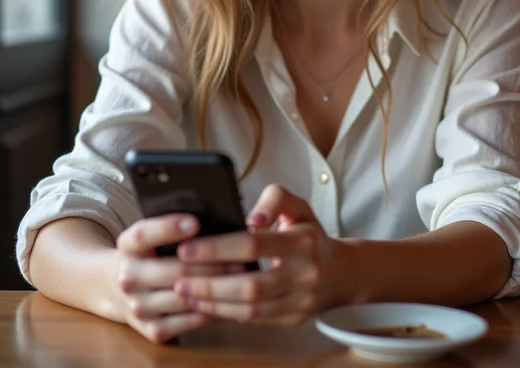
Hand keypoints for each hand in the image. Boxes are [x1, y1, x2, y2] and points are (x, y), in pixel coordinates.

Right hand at [113, 214, 239, 342]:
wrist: (118, 290)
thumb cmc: (148, 254)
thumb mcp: (150, 235)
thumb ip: (171, 227)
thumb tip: (211, 219)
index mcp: (128, 246)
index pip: (143, 235)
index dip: (168, 228)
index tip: (195, 222)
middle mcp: (128, 277)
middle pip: (176, 270)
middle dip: (212, 263)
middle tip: (241, 256)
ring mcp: (139, 307)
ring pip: (186, 296)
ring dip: (217, 287)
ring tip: (241, 277)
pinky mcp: (153, 329)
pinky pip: (189, 320)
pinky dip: (210, 309)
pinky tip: (227, 298)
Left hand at [173, 185, 347, 325]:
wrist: (341, 272)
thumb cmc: (310, 235)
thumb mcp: (298, 206)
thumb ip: (275, 198)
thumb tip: (252, 219)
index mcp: (302, 242)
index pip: (254, 245)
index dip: (219, 248)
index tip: (188, 247)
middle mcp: (303, 274)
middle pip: (250, 284)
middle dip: (209, 283)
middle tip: (178, 277)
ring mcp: (299, 301)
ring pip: (250, 309)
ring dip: (213, 302)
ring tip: (186, 292)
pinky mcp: (292, 319)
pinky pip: (254, 320)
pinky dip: (227, 313)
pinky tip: (206, 304)